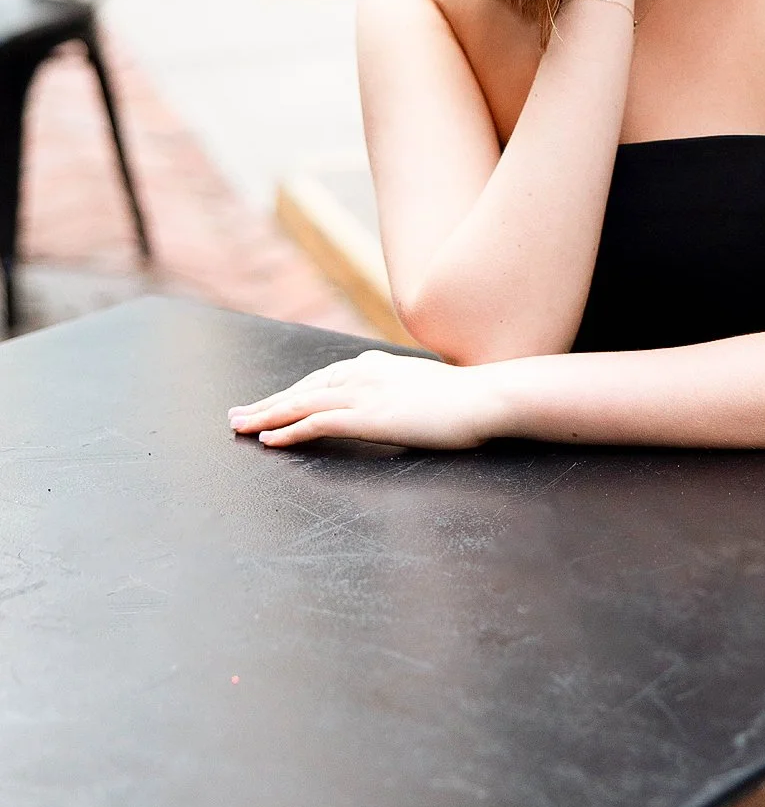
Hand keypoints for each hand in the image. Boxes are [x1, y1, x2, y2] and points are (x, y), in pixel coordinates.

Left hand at [228, 348, 497, 450]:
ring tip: (239, 427)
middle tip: (236, 415)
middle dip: (267, 402)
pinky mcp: (369, 418)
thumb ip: (402, 390)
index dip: (292, 390)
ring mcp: (365, 395)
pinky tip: (268, 441)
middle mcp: (364, 374)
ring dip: (266, 416)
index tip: (270, 402)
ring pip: (302, 403)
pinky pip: (317, 423)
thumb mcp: (425, 388)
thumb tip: (396, 401)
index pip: (322, 378)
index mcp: (376, 366)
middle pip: (303, 388)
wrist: (485, 398)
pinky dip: (289, 431)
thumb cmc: (465, 400)